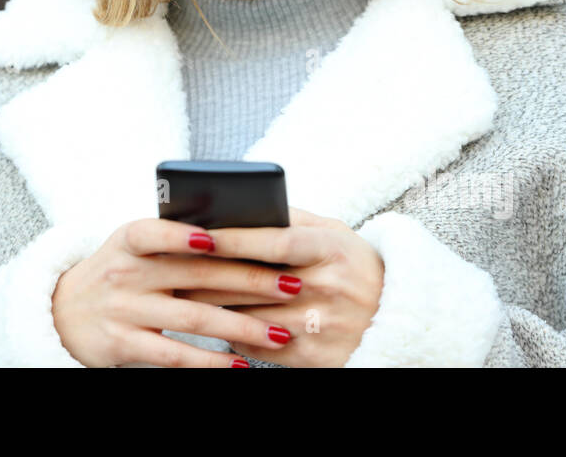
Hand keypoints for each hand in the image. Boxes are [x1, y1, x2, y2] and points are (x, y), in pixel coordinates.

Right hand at [51, 218, 304, 366]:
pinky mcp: (124, 345)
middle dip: (250, 280)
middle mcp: (125, 273)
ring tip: (281, 333)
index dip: (185, 234)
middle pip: (196, 276)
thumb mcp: (132, 245)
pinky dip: (210, 362)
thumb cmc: (118, 270)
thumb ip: (174, 237)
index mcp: (130, 239)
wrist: (61, 311)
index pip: (158, 232)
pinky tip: (241, 365)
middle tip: (293, 285)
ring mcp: (124, 311)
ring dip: (242, 327)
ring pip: (193, 318)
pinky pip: (175, 356)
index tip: (223, 236)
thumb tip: (243, 230)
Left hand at [173, 207, 384, 366]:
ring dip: (211, 306)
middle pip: (254, 282)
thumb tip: (238, 207)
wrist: (395, 317)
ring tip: (181, 294)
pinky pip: (258, 346)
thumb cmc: (352, 264)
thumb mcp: (334, 232)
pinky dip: (234, 334)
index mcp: (332, 248)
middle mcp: (328, 287)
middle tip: (170, 267)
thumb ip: (291, 219)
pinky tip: (216, 322)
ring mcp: (320, 326)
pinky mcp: (313, 358)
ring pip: (250, 316)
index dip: (235, 238)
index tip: (199, 233)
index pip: (275, 241)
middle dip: (207, 275)